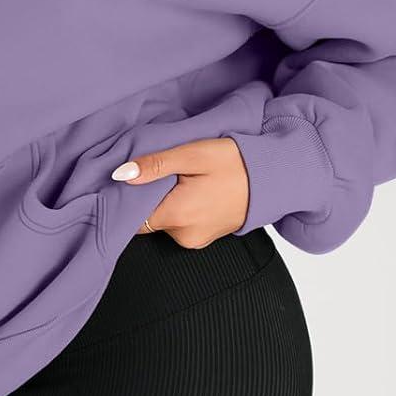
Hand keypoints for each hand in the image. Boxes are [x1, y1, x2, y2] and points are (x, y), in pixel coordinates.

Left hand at [111, 137, 249, 246]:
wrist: (273, 178)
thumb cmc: (235, 163)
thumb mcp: (192, 155)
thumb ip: (155, 165)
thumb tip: (122, 175)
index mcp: (177, 216)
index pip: (132, 216)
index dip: (129, 197)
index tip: (134, 179)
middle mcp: (183, 236)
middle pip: (147, 220)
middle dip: (148, 198)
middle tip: (163, 173)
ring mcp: (195, 240)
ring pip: (163, 222)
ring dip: (165, 203)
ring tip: (182, 180)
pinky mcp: (204, 238)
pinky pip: (179, 225)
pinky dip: (180, 209)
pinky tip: (192, 191)